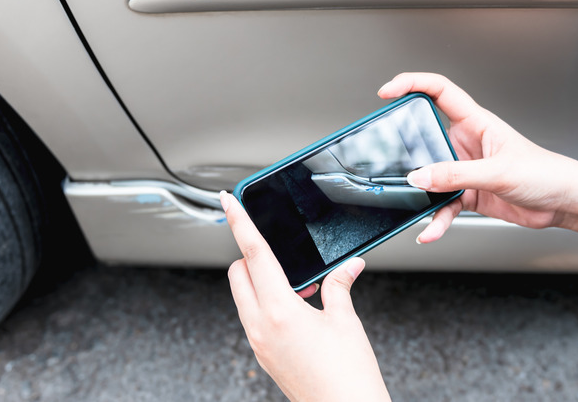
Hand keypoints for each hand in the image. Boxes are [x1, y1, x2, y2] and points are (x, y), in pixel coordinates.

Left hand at [221, 191, 389, 401]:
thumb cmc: (348, 375)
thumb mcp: (345, 321)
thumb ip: (339, 286)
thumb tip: (348, 266)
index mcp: (279, 311)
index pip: (254, 253)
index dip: (240, 222)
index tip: (229, 200)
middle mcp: (260, 326)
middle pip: (239, 273)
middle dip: (251, 254)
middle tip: (277, 250)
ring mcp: (258, 342)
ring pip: (243, 295)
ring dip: (259, 280)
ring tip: (296, 285)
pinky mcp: (263, 355)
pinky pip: (252, 316)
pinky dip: (265, 302)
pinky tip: (295, 307)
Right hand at [378, 72, 577, 243]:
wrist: (564, 203)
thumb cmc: (547, 174)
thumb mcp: (498, 171)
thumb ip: (456, 174)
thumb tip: (420, 177)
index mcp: (476, 123)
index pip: (438, 91)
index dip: (411, 84)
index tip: (388, 92)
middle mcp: (465, 143)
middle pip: (424, 137)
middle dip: (405, 149)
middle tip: (389, 158)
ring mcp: (463, 169)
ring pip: (429, 177)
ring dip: (420, 193)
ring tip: (413, 202)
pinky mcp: (466, 193)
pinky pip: (441, 205)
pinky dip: (434, 220)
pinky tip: (430, 230)